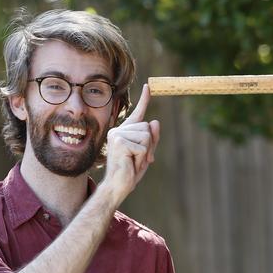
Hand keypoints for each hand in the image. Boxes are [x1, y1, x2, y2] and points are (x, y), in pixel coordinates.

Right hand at [103, 84, 159, 201]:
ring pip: (147, 136)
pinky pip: (143, 146)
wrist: (117, 186)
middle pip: (148, 128)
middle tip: (137, 159)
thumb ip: (152, 138)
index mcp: (125, 131)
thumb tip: (156, 121)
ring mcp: (117, 135)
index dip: (144, 99)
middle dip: (149, 146)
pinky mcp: (119, 142)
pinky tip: (130, 163)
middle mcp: (119, 130)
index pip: (138, 113)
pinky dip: (141, 158)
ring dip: (145, 152)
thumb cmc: (130, 170)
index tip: (149, 85)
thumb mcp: (146, 153)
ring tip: (133, 161)